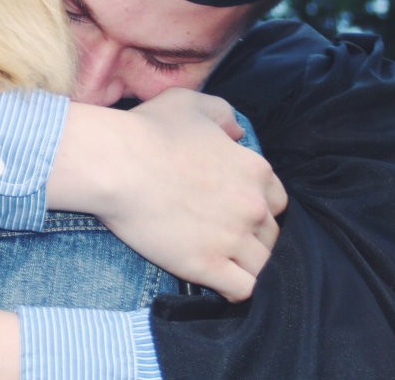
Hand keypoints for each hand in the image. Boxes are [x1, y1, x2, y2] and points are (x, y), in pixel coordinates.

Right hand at [48, 88, 286, 301]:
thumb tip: (237, 132)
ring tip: (223, 263)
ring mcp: (232, 238)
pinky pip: (243, 289)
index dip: (258, 207)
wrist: (116, 165)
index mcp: (255, 169)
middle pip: (272, 235)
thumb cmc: (149, 130)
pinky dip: (236, 289)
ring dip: (247, 265)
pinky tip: (219, 281)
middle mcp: (252, 206)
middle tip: (223, 236)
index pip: (277, 202)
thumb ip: (223, 115)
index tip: (235, 210)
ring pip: (263, 265)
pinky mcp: (207, 266)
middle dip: (253, 237)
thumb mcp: (192, 104)